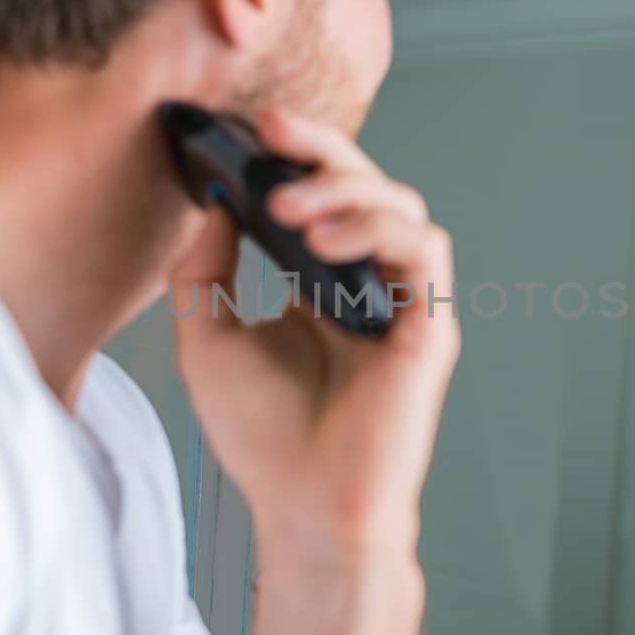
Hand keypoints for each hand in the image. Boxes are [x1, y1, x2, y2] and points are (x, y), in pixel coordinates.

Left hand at [169, 110, 460, 559]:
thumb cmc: (263, 439)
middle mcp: (371, 285)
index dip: (298, 154)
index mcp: (324, 283)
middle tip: (274, 130)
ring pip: (402, 207)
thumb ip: (204, 272)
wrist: (301, 508)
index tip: (254, 126)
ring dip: (345, 191)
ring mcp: (404, 304)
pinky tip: (327, 242)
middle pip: (367, 186)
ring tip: (289, 206)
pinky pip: (425, 252)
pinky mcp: (430, 328)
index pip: (325, 196)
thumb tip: (213, 204)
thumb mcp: (207, 340)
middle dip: (322, 149)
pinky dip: (380, 231)